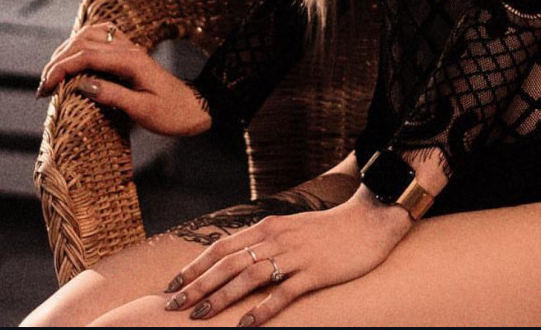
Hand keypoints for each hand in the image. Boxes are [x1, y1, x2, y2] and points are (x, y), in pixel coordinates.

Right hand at [36, 20, 211, 136]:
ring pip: (90, 35)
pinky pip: (101, 37)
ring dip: (68, 50)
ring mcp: (129, 48)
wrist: (196, 107)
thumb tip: (82, 84)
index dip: (61, 69)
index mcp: (130, 61)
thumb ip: (113, 96)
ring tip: (53, 73)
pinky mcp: (129, 53)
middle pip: (83, 42)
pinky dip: (82, 43)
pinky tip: (74, 56)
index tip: (44, 90)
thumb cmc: (172, 114)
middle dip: (58, 61)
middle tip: (43, 86)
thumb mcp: (143, 111)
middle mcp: (128, 49)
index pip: (86, 56)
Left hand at [159, 186, 413, 322]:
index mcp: (268, 227)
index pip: (222, 247)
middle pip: (228, 262)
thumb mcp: (291, 229)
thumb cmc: (328, 230)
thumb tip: (235, 259)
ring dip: (222, 297)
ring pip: (249, 276)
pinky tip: (246, 325)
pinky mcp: (314, 272)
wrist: (367, 221)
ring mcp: (296, 255)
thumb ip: (265, 242)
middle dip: (198, 285)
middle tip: (174, 306)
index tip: (173, 285)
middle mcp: (277, 238)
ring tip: (200, 317)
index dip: (195, 266)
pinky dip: (262, 309)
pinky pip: (283, 293)